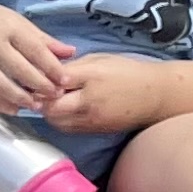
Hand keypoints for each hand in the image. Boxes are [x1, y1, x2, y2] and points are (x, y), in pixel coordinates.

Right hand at [0, 0, 73, 114]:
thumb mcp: (16, 22)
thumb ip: (43, 40)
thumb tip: (71, 53)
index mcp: (9, 28)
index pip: (35, 50)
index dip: (52, 67)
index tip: (65, 80)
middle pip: (18, 69)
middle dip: (39, 85)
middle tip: (54, 96)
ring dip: (19, 98)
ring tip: (36, 106)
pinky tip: (13, 109)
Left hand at [39, 55, 179, 137]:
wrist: (157, 95)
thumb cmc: (127, 72)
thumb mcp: (98, 60)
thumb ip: (71, 67)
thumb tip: (45, 72)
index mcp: (91, 78)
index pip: (54, 83)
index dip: (40, 82)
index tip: (35, 77)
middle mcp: (90, 102)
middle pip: (51, 108)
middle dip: (41, 100)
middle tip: (39, 91)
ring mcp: (93, 120)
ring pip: (56, 122)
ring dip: (49, 112)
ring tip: (53, 100)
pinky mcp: (95, 131)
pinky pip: (68, 128)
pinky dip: (60, 120)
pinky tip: (65, 109)